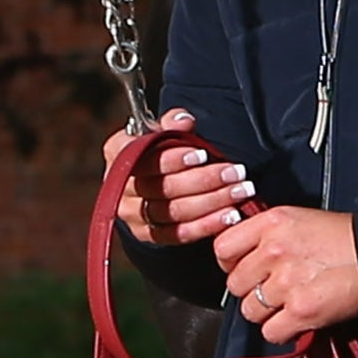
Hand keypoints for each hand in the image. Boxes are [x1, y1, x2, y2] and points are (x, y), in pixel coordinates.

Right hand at [108, 107, 258, 251]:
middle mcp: (119, 188)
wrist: (152, 179)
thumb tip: (184, 121)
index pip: (143, 159)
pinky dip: (207, 226)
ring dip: (212, 202)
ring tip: (240, 192)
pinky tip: (230, 216)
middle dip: (204, 180)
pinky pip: (178, 234)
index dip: (172, 159)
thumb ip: (172, 123)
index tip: (203, 154)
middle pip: (163, 187)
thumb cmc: (160, 149)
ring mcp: (132, 215)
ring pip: (173, 212)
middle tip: (236, 173)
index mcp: (116, 153)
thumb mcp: (163, 129)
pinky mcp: (147, 236)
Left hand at [214, 200, 357, 341]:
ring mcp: (286, 282)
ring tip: (289, 304)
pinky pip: (271, 332)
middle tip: (274, 289)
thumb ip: (267, 235)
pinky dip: (283, 332)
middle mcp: (273, 251)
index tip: (244, 269)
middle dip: (251, 290)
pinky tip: (297, 320)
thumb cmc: (345, 238)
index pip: (222, 249)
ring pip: (250, 311)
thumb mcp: (299, 220)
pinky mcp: (301, 310)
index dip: (230, 264)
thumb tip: (244, 254)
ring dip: (267, 313)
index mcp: (271, 223)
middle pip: (235, 285)